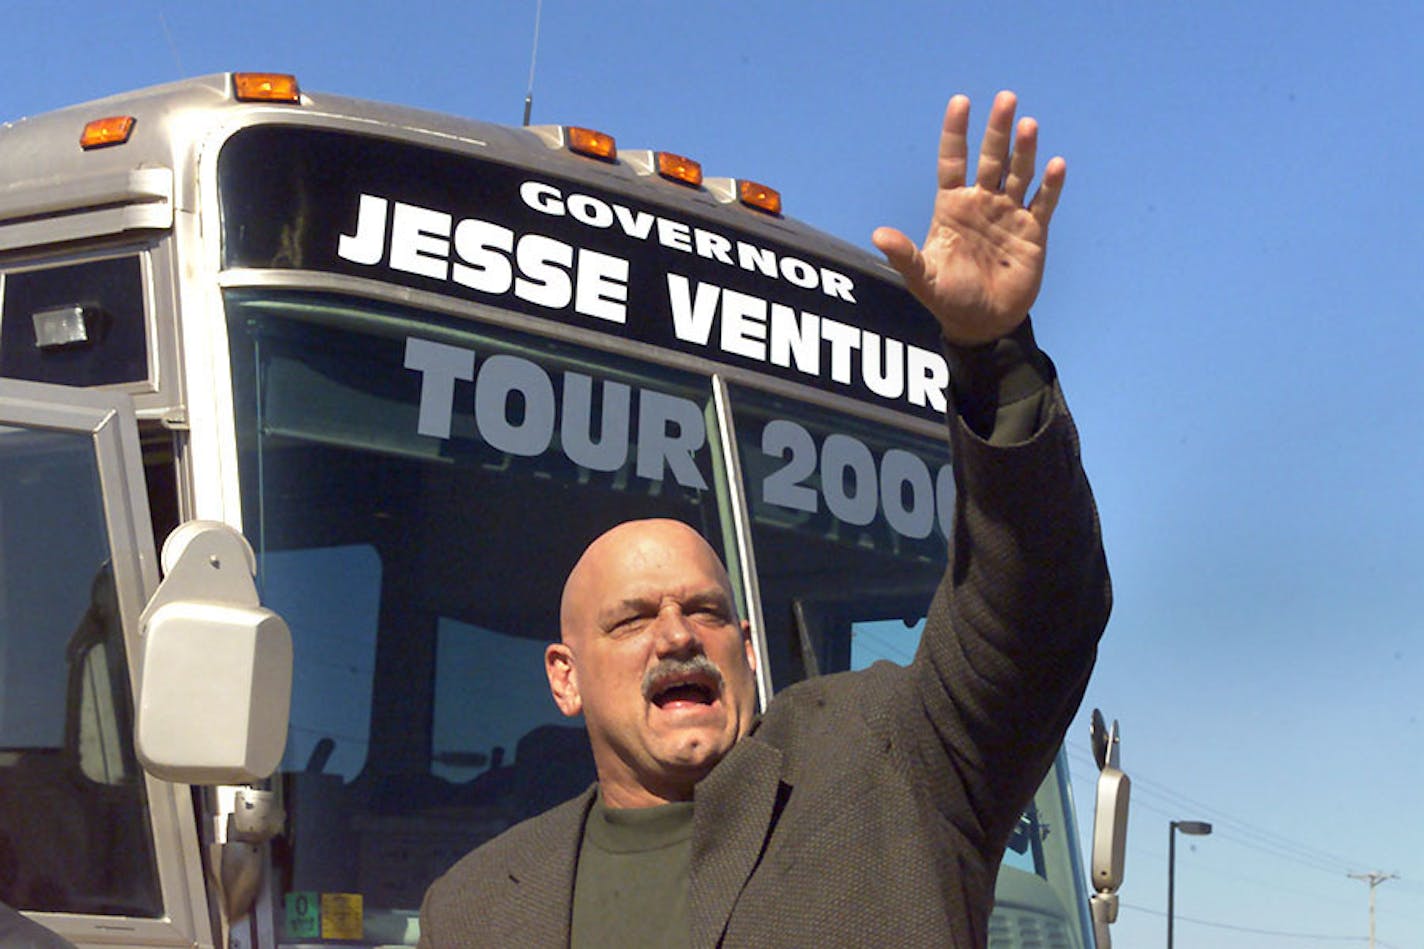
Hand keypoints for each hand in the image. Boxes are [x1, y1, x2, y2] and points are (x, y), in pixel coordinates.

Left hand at [872, 91, 1064, 345]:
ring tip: (1028, 125)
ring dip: (1024, 150)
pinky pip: (1043, 202)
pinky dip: (1050, 185)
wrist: (983, 323)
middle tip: (1006, 98)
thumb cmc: (949, 298)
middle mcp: (981, 202)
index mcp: (952, 206)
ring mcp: (1009, 213)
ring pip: (1019, 173)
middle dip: (998, 129)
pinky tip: (1055, 164)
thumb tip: (878, 236)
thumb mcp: (923, 278)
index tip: (961, 101)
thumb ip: (905, 256)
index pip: (953, 160)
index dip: (956, 132)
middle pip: (991, 158)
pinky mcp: (1033, 231)